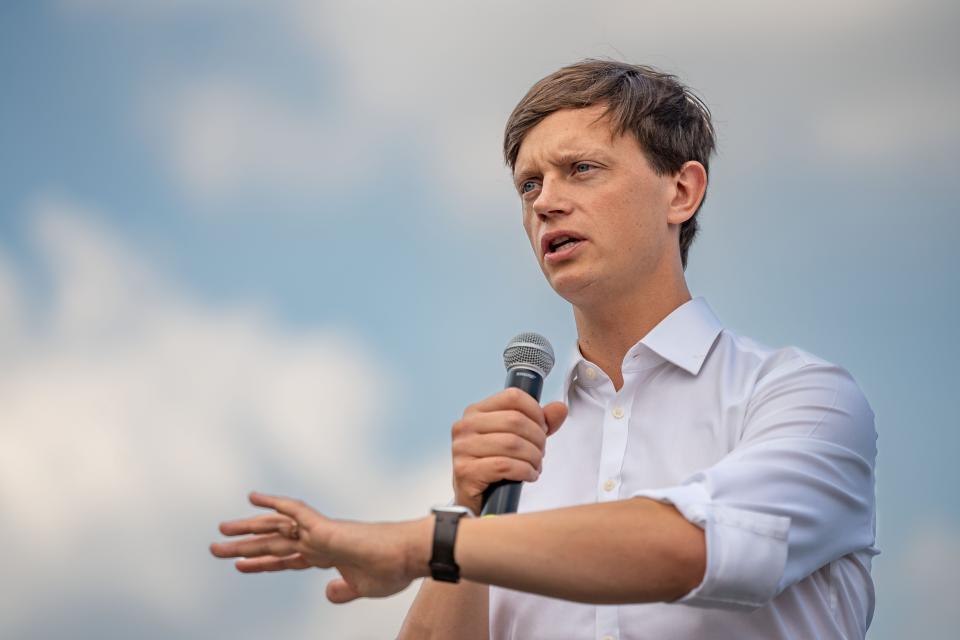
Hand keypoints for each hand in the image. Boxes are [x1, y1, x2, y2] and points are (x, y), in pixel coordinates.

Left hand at [210, 492, 431, 602]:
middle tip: (216, 548)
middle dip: (244, 547)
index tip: (241, 565)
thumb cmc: (393, 569)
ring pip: (276, 528)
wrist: (410, 555)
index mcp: (327, 555)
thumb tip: (327, 593)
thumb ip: (343, 591)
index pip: (288, 558)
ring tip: (221, 532)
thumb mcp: (362, 588)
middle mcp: (319, 540)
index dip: (264, 561)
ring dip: (247, 530)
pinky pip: (295, 510)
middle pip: (274, 542)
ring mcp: (321, 533)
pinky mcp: (326, 527)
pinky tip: (253, 497)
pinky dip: (274, 503)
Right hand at [451, 388, 567, 514]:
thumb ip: (539, 422)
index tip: (543, 427)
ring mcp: (462, 448)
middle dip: (537, 438)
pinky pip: (504, 465)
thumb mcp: (518, 438)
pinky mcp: (465, 471)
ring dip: (533, 457)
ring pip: (512, 443)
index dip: (536, 412)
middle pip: (515, 420)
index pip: (513, 396)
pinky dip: (524, 471)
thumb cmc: (494, 464)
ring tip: (535, 465)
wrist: (475, 498)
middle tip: (540, 452)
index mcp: (476, 411)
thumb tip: (559, 408)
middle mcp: (465, 426)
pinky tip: (528, 475)